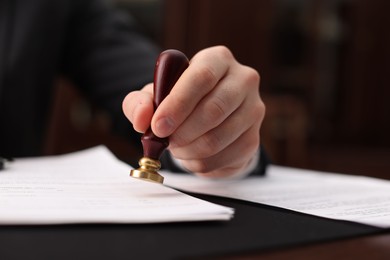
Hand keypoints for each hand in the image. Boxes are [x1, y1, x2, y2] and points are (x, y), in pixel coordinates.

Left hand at [123, 46, 264, 177]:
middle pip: (214, 110)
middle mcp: (243, 80)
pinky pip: (225, 158)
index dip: (178, 104)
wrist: (210, 117)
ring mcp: (254, 109)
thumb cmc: (180, 101)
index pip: (201, 77)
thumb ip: (140, 102)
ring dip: (189, 150)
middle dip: (182, 132)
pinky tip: (191, 155)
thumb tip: (141, 119)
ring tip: (176, 148)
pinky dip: (200, 163)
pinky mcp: (254, 137)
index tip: (158, 126)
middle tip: (165, 142)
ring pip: (219, 138)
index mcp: (217, 59)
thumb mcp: (156, 96)